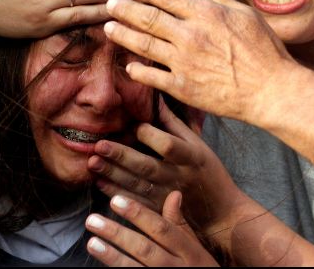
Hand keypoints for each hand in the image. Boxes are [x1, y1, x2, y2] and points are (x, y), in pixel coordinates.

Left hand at [85, 192, 218, 266]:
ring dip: (111, 256)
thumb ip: (180, 223)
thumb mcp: (195, 246)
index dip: (139, 215)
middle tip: (93, 219)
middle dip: (117, 234)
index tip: (116, 200)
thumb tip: (173, 193)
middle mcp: (176, 267)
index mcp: (188, 250)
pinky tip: (101, 262)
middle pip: (144, 249)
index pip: (161, 228)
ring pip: (135, 268)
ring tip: (92, 242)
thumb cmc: (199, 268)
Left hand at [88, 102, 240, 233]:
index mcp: (191, 157)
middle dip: (121, 156)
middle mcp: (179, 177)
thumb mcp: (199, 145)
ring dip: (113, 174)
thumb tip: (155, 99)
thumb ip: (174, 124)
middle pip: (147, 166)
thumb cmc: (209, 171)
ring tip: (92, 162)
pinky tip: (100, 183)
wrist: (222, 213)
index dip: (149, 135)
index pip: (168, 145)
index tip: (133, 125)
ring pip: (137, 186)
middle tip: (99, 145)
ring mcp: (168, 196)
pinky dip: (117, 193)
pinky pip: (135, 203)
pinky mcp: (160, 212)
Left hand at [103, 0, 290, 123]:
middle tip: (109, 3)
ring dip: (123, 34)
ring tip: (108, 27)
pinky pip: (152, 77)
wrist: (270, 90)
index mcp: (206, 14)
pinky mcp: (183, 87)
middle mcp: (190, 35)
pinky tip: (128, 65)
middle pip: (148, 18)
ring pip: (144, 45)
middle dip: (124, 8)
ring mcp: (184, 62)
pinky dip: (138, 70)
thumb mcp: (244, 14)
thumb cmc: (264, 50)